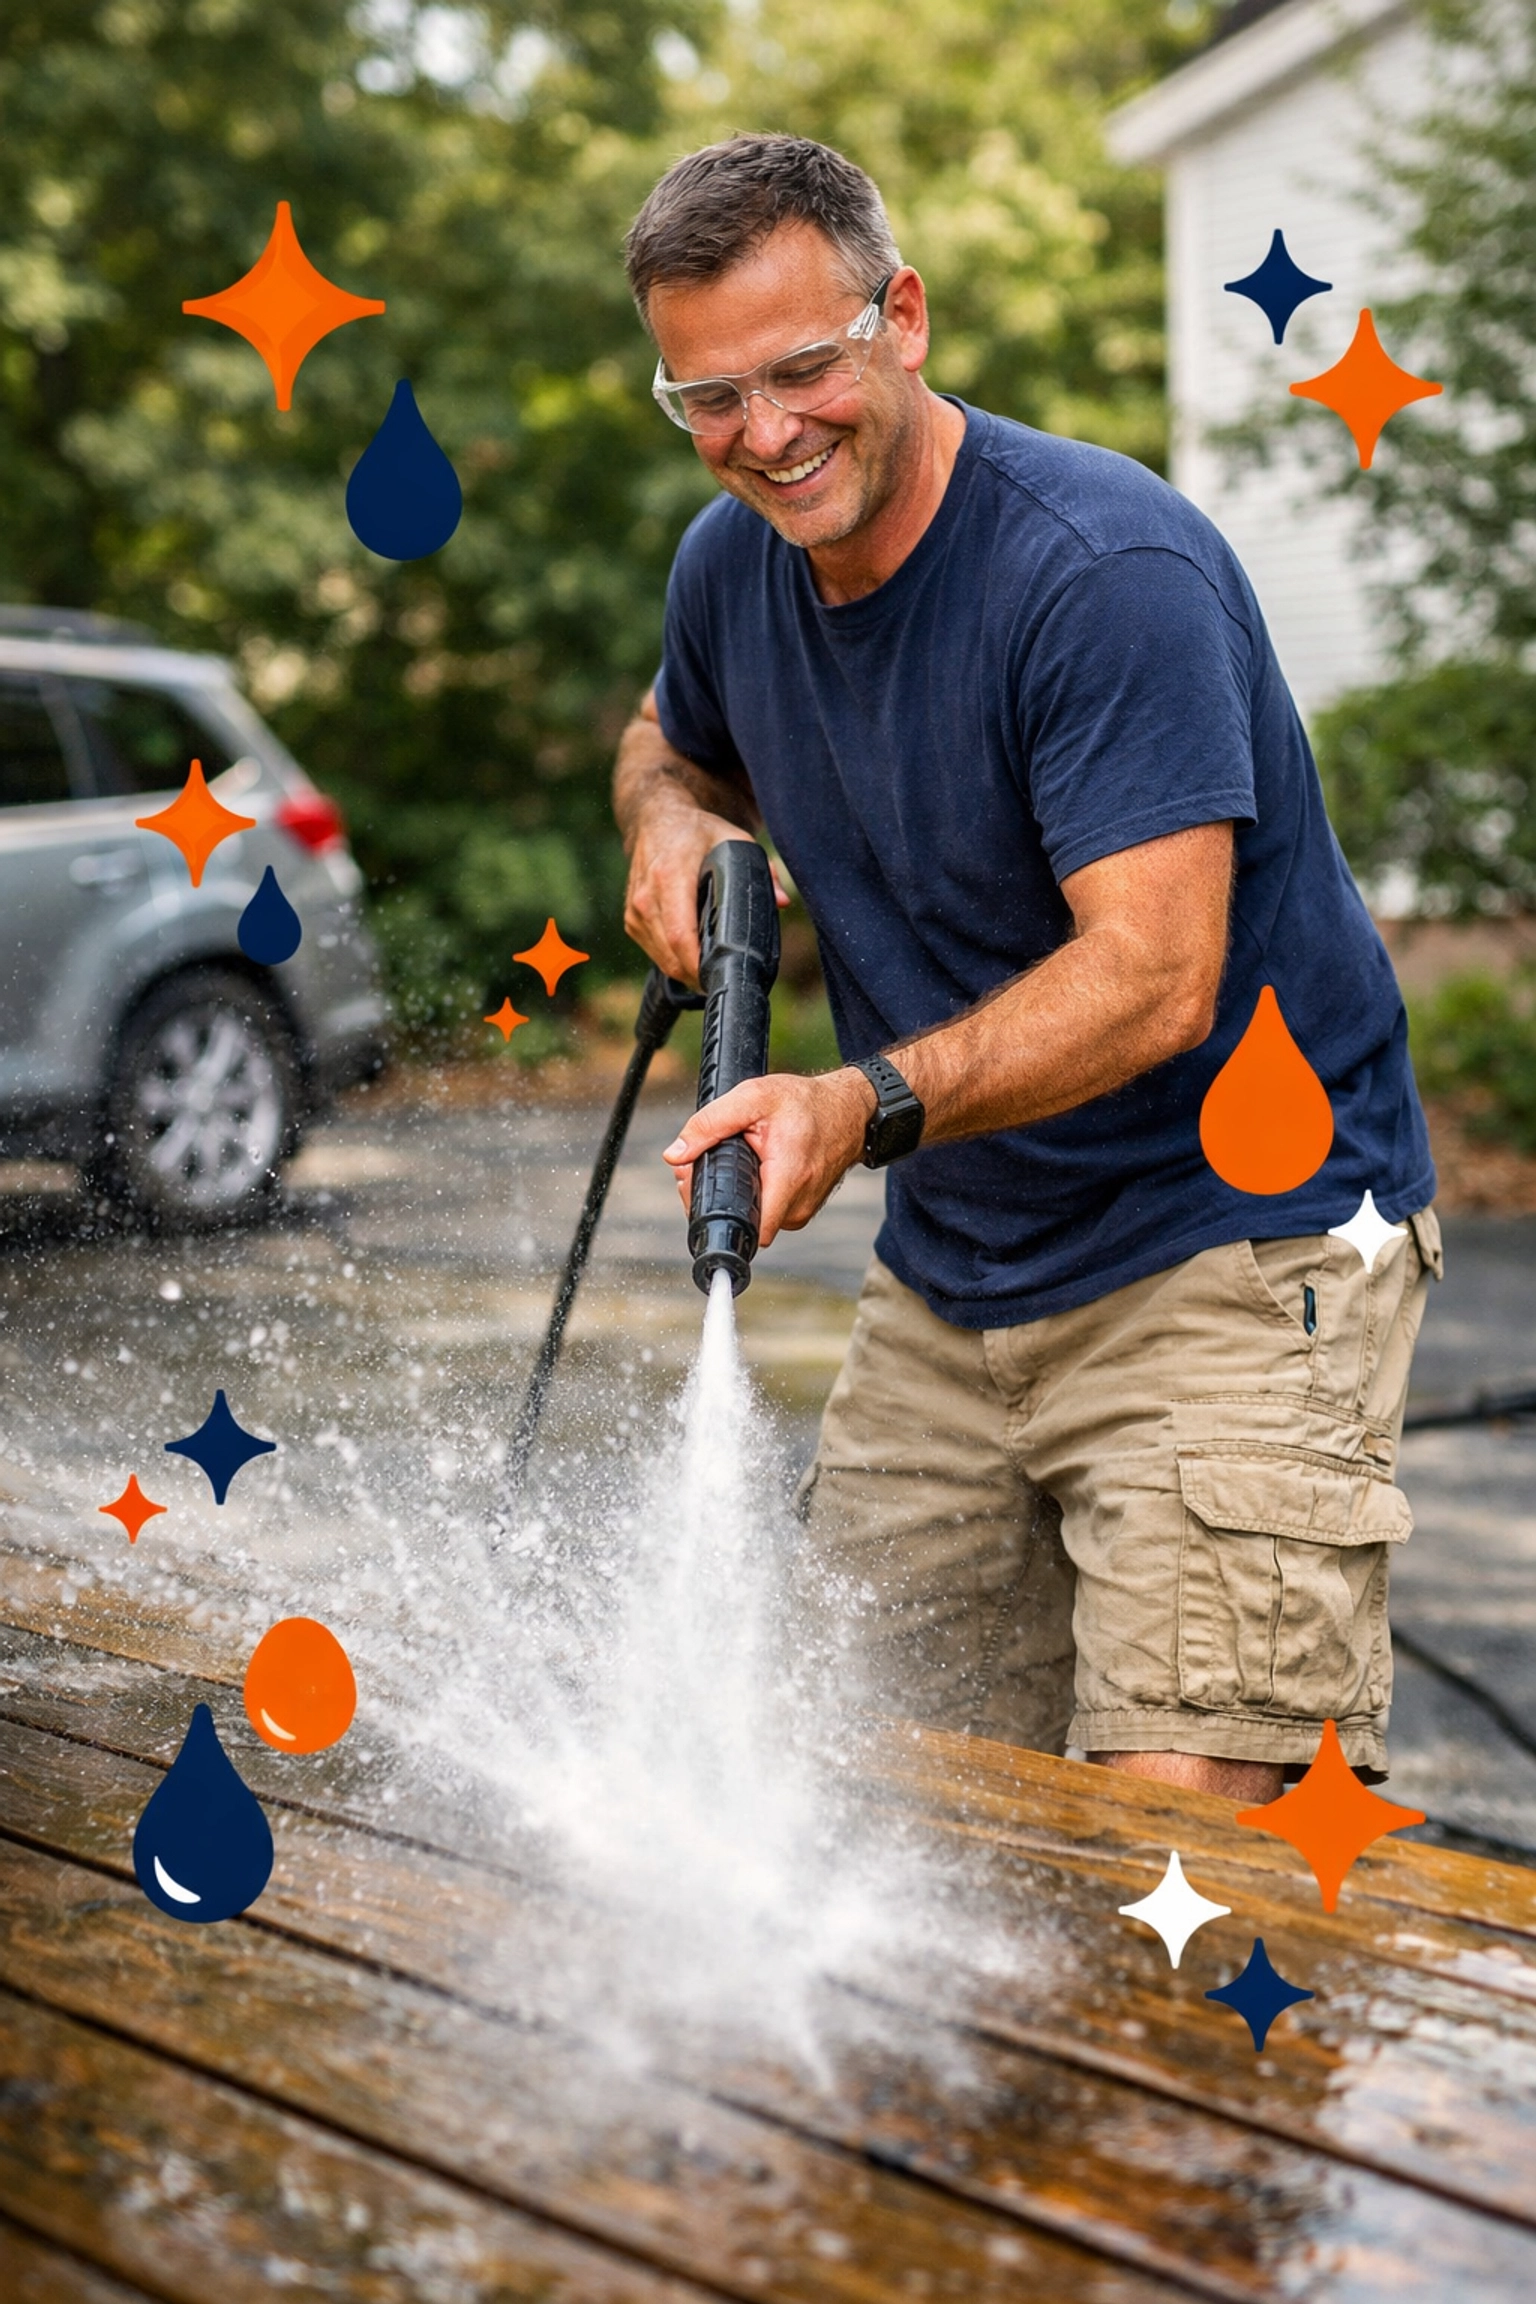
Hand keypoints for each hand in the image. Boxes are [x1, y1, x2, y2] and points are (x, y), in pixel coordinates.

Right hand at [623, 802, 787, 985]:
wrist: (655, 820)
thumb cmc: (696, 832)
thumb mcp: (733, 840)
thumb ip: (761, 870)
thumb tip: (783, 902)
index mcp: (670, 876)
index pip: (679, 934)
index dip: (698, 963)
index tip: (719, 975)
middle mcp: (647, 896)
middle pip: (670, 954)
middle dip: (697, 975)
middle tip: (723, 980)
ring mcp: (635, 910)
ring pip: (661, 959)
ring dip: (685, 972)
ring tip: (710, 973)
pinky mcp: (631, 919)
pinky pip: (653, 952)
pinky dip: (672, 960)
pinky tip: (692, 958)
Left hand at [663, 1069, 875, 1244]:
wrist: (850, 1109)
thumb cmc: (806, 1102)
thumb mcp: (753, 1097)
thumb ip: (709, 1124)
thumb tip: (675, 1155)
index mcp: (787, 1178)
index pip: (748, 1228)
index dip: (714, 1212)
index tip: (701, 1191)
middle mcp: (799, 1203)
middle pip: (744, 1222)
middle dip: (719, 1198)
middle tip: (712, 1165)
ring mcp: (803, 1210)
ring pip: (755, 1219)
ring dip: (738, 1196)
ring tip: (738, 1162)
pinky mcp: (803, 1210)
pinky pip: (769, 1213)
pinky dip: (755, 1195)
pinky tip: (753, 1171)